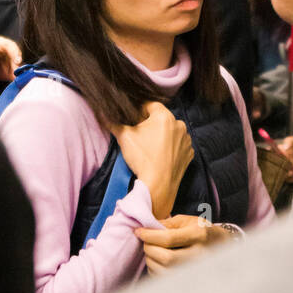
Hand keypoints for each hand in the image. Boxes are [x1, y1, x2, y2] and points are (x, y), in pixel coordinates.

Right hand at [112, 101, 192, 220]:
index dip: (140, 111)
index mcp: (165, 116)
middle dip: (151, 124)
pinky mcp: (189, 154)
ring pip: (171, 132)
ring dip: (163, 135)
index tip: (133, 120)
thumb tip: (103, 114)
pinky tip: (161, 155)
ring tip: (151, 147)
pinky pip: (178, 145)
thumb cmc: (142, 158)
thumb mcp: (124, 137)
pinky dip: (171, 148)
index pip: (150, 105)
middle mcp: (180, 125)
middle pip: (162, 119)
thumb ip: (114, 122)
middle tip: (140, 135)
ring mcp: (186, 140)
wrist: (158, 186)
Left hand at [134, 213, 229, 274]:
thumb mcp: (188, 221)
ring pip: (164, 272)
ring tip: (151, 251)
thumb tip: (146, 228)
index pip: (168, 239)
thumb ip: (167, 223)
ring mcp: (196, 272)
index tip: (138, 231)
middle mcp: (199, 255)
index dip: (149, 235)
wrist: (224, 248)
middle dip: (149, 248)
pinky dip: (155, 270)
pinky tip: (158, 261)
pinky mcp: (190, 282)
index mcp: (199, 235)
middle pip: (166, 258)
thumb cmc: (202, 231)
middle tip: (145, 241)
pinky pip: (165, 280)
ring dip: (150, 260)